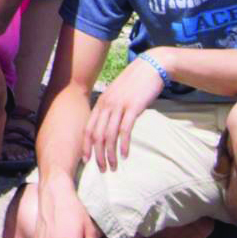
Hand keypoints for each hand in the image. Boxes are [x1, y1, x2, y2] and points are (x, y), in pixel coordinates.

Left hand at [82, 56, 165, 174]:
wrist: (150, 67)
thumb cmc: (135, 84)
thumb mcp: (118, 95)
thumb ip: (111, 109)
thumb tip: (108, 126)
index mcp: (101, 103)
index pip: (88, 128)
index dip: (86, 146)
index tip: (86, 161)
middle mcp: (106, 105)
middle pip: (96, 135)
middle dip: (97, 155)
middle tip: (102, 169)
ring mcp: (119, 106)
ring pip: (109, 135)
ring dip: (110, 154)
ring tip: (113, 167)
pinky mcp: (133, 107)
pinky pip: (124, 130)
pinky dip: (123, 144)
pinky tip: (124, 155)